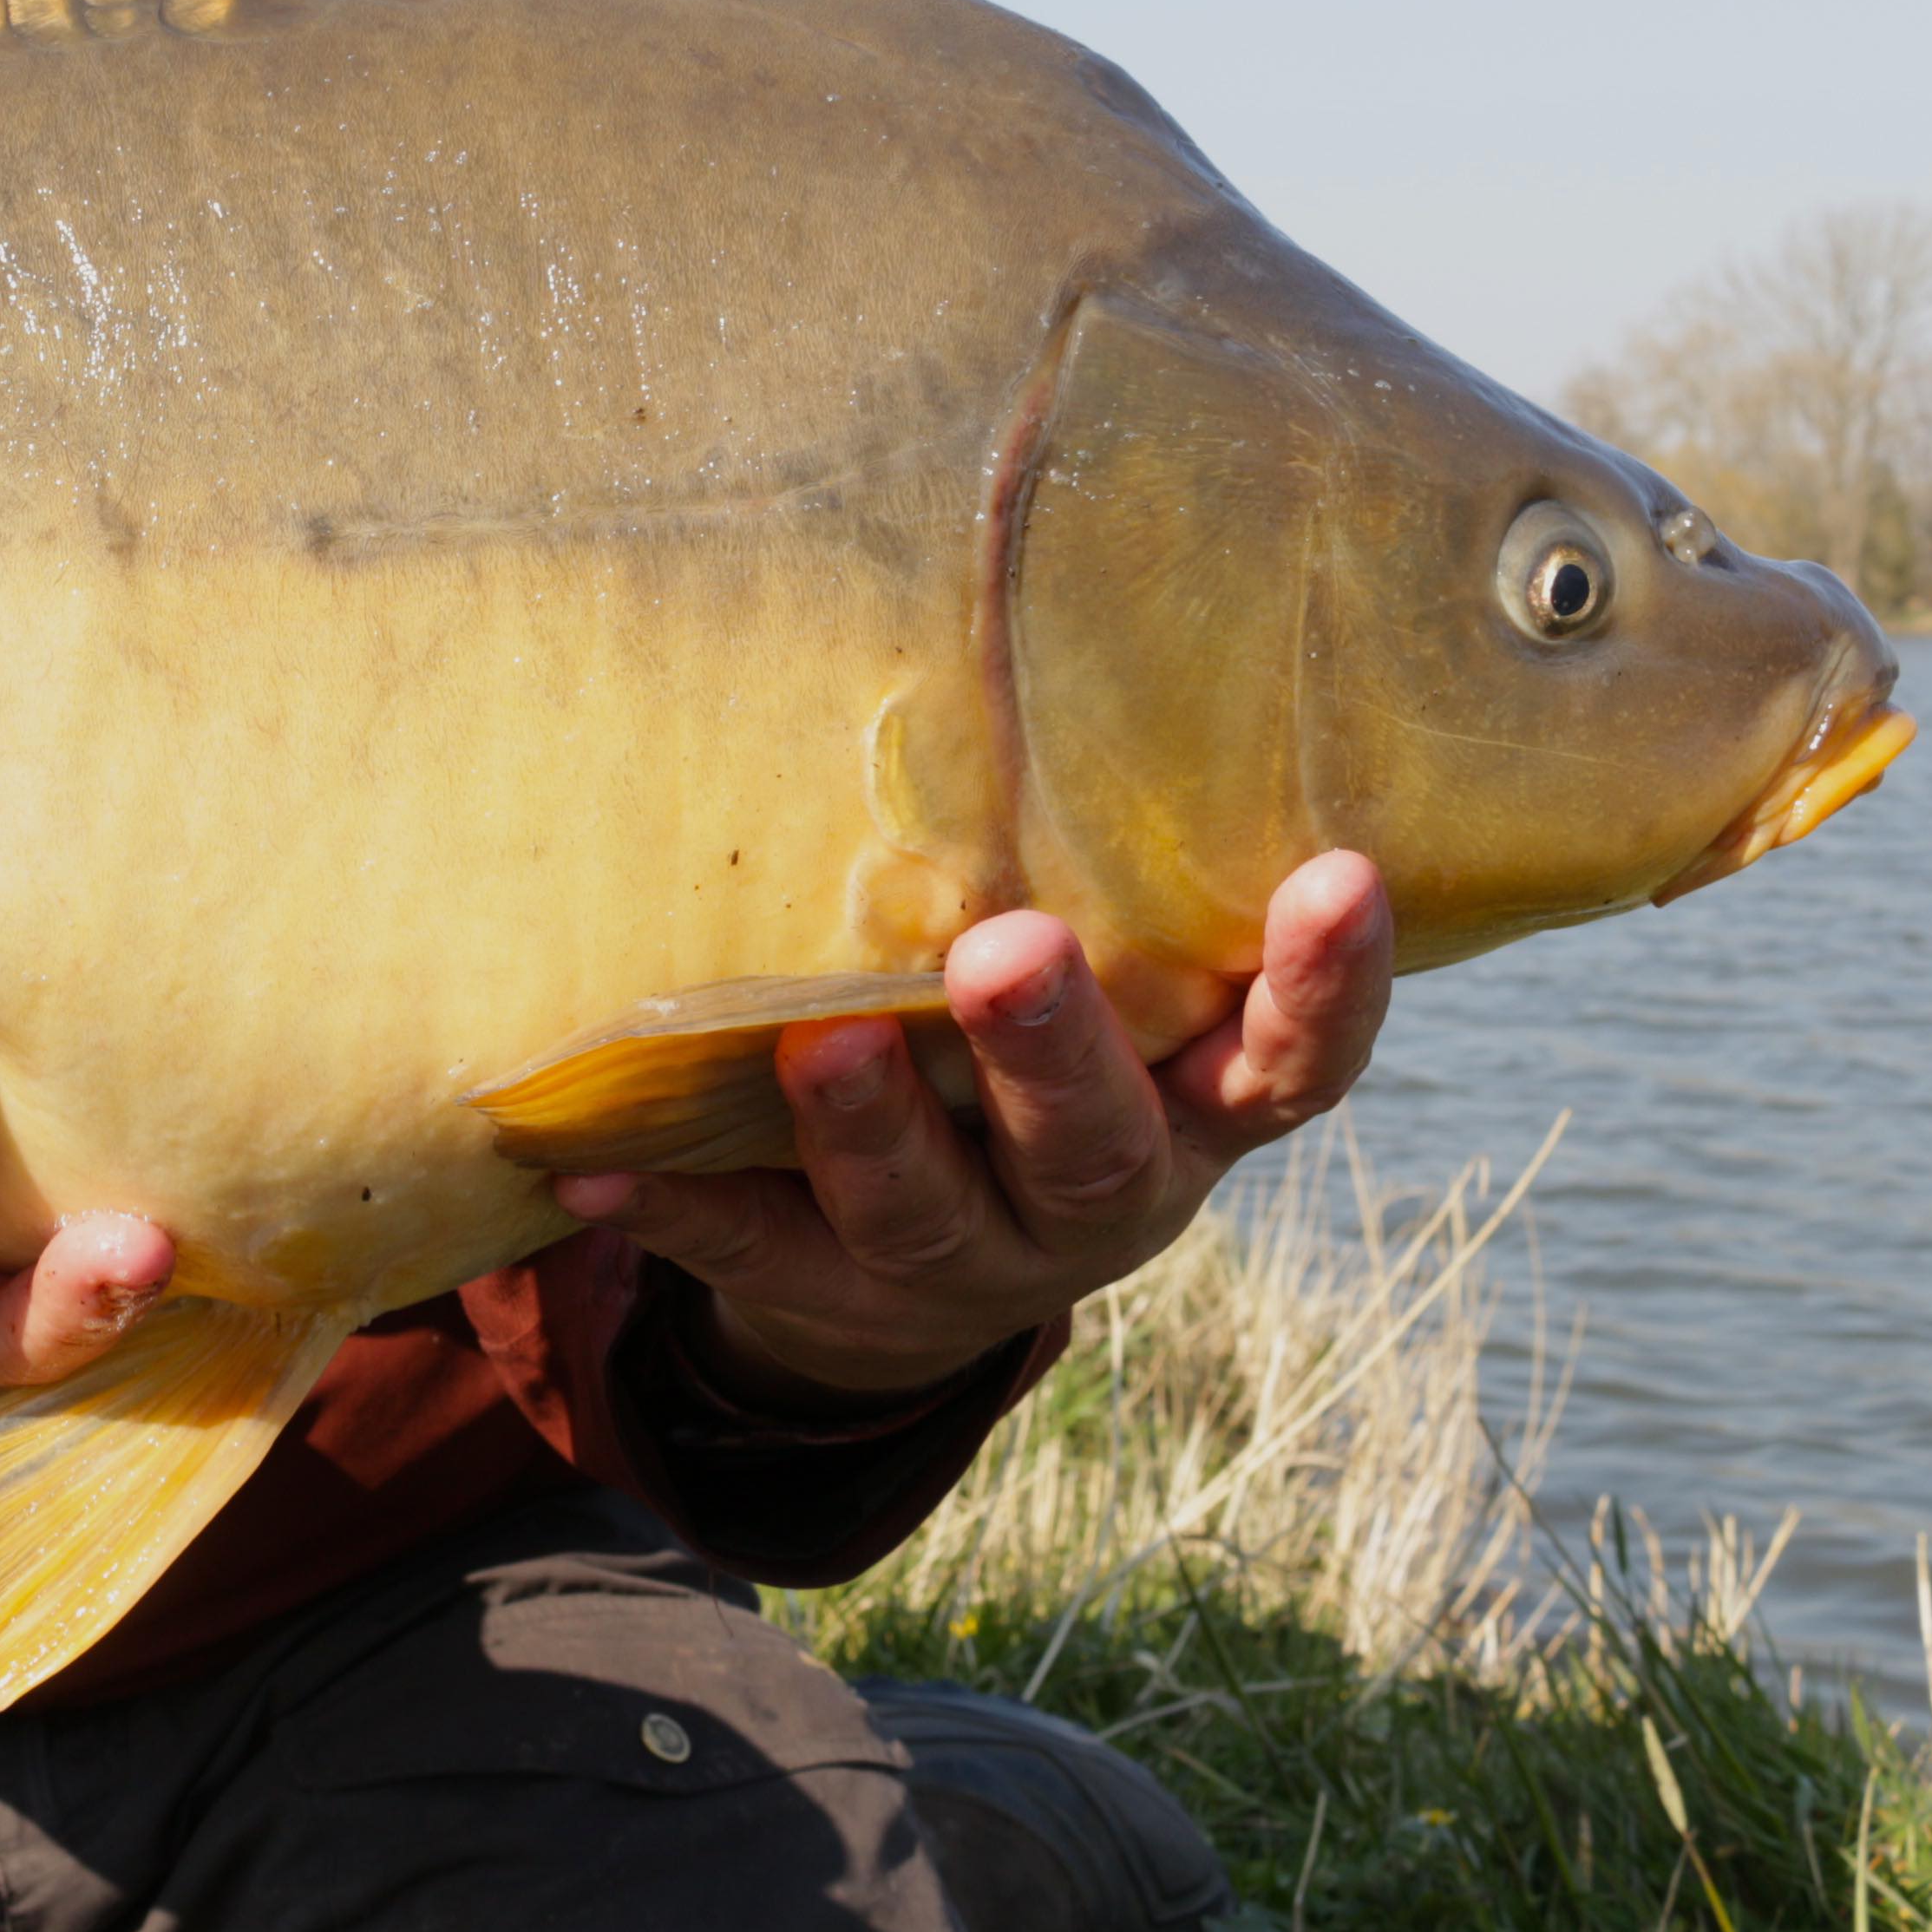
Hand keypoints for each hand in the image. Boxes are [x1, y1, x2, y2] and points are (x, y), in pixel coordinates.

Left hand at [553, 851, 1394, 1406]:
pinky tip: (591, 1165)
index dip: (1322, 986)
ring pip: (929, 1212)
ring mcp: (967, 1263)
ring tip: (823, 1046)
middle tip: (1010, 950)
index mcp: (1187, 1112)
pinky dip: (672, 1208)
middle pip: (1095, 1144)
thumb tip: (997, 632)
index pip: (1291, 1064)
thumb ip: (1095, 882)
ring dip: (872, 1129)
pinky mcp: (831, 1299)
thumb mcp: (1101, 994)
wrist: (916, 1282)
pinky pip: (750, 1254)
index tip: (1340, 873)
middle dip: (1052, 1051)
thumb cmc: (1024, 1065)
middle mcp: (1099, 1198)